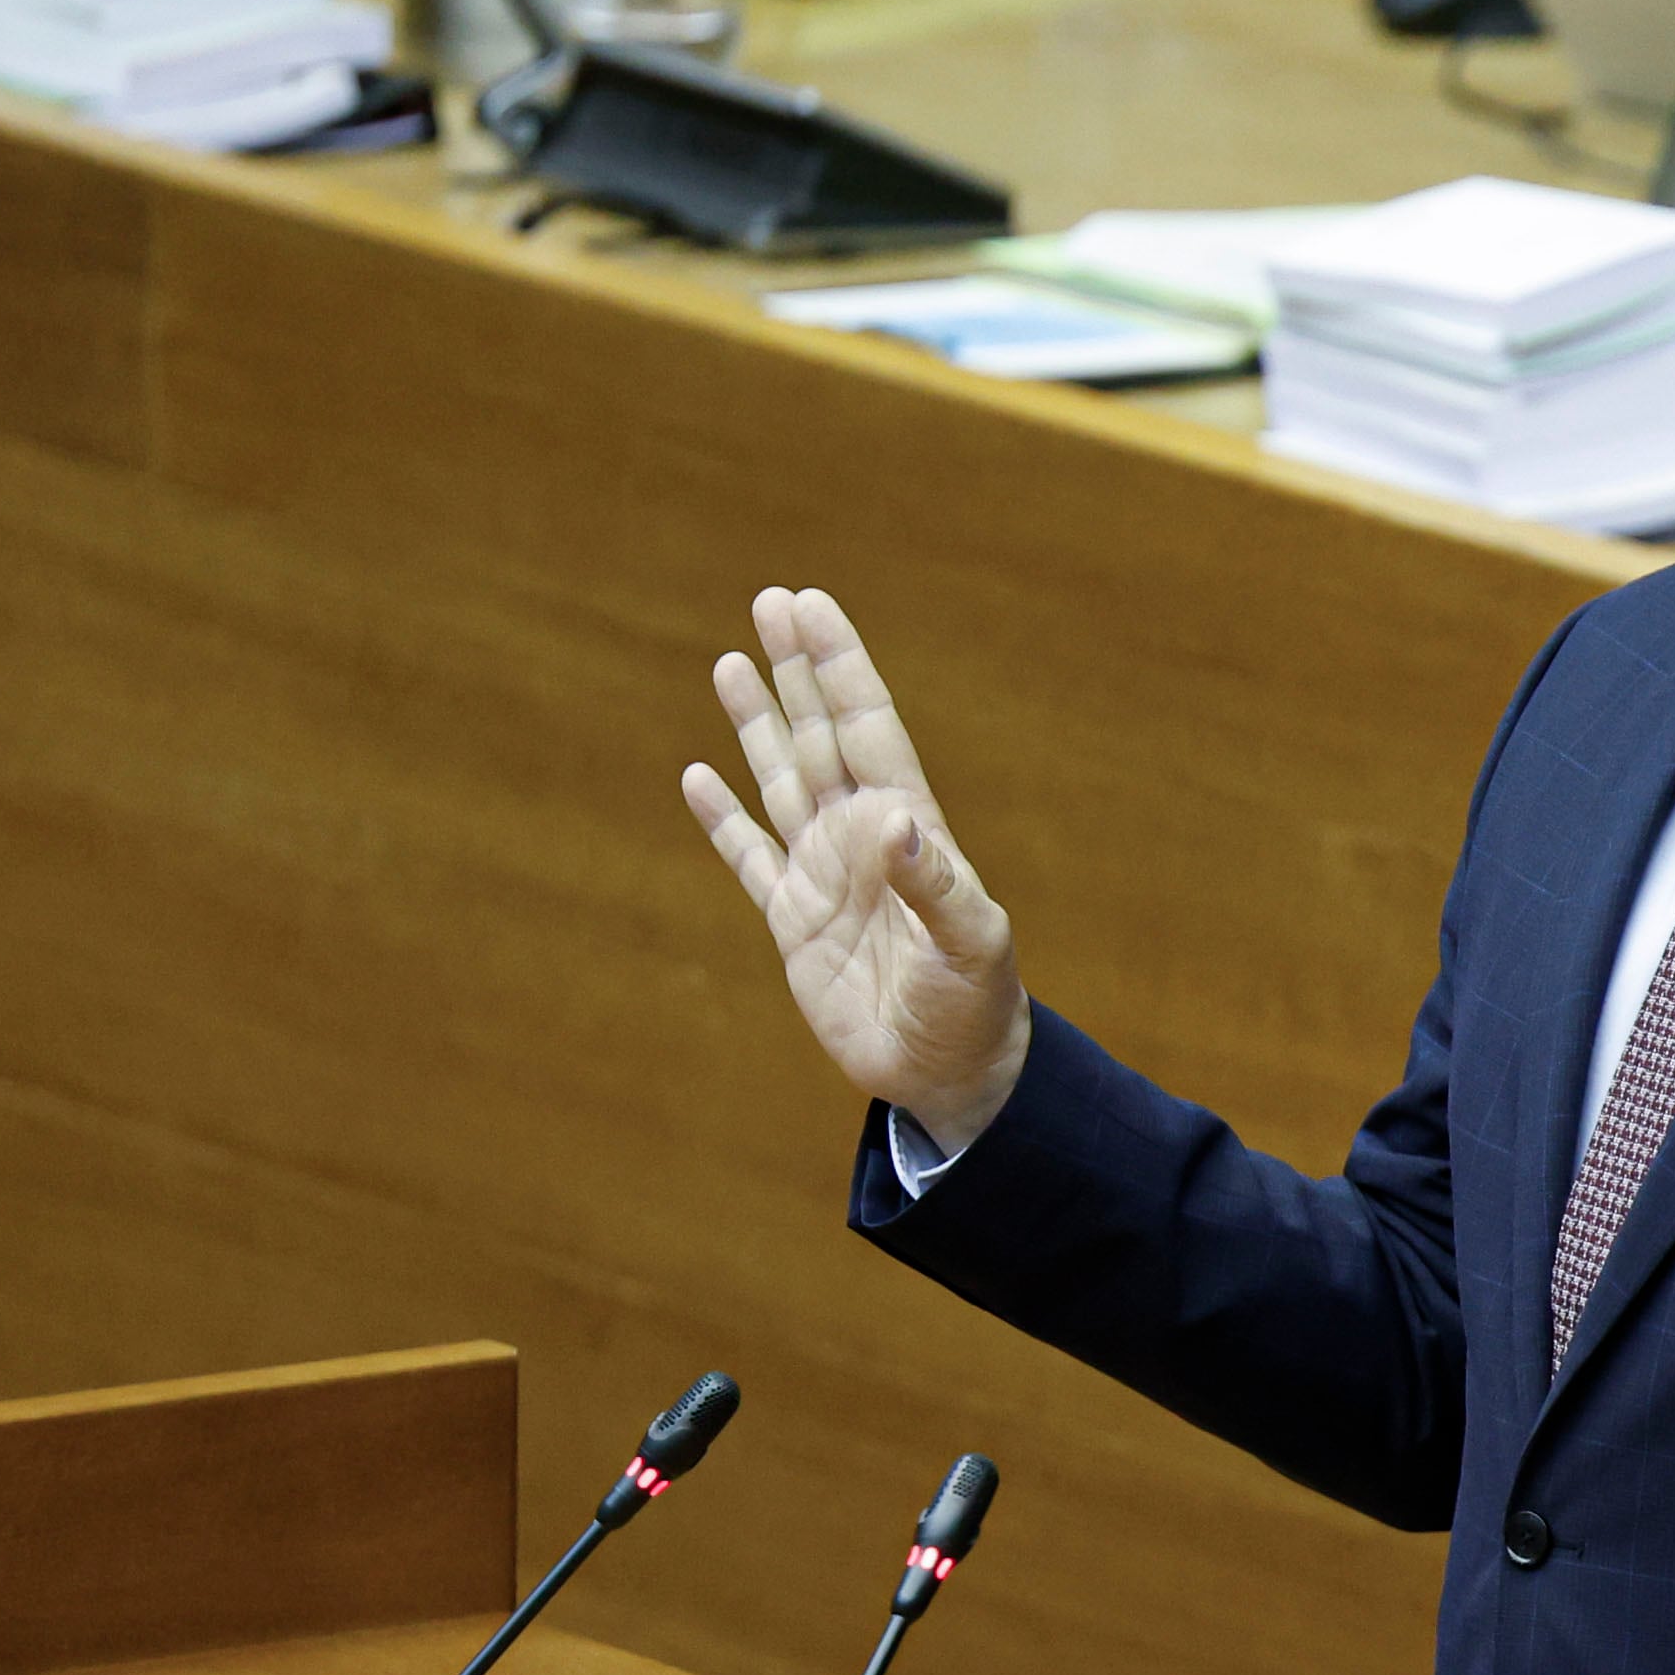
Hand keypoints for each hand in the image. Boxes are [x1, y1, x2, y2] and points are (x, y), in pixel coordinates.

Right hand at [681, 587, 1031, 1152]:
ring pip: (782, 781)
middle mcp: (860, 839)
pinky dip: (723, 820)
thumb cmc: (975, 1006)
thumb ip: (934, 882)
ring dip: (757, 725)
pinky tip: (699, 778)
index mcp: (906, 828)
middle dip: (796, 670)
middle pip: (820, 735)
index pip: (867, 728)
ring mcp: (823, 877)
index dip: (840, 666)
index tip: (813, 605)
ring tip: (730, 662)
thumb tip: (891, 820)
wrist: (949, 1073)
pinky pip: (750, 859)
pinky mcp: (793, 924)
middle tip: (771, 600)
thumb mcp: (971, 945)